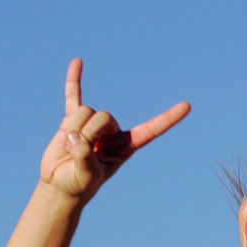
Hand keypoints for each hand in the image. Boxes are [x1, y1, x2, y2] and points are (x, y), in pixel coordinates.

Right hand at [39, 59, 190, 202]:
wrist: (59, 184)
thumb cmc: (78, 184)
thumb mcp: (85, 177)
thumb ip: (84, 158)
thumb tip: (75, 137)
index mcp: (126, 146)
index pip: (151, 130)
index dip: (168, 119)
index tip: (187, 106)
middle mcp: (113, 132)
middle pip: (104, 116)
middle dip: (87, 133)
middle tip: (78, 154)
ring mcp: (93, 124)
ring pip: (85, 111)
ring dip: (73, 130)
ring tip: (68, 149)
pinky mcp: (72, 119)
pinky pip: (74, 96)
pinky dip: (75, 81)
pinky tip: (78, 62)